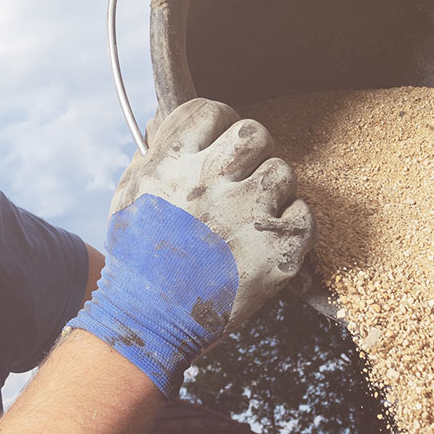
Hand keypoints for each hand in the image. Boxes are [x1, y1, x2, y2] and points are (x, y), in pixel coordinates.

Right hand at [70, 98, 313, 390]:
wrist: (149, 321)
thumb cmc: (136, 258)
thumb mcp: (129, 193)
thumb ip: (152, 152)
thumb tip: (166, 119)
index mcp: (171, 164)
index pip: (211, 111)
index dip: (219, 122)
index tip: (220, 142)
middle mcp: (210, 184)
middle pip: (255, 133)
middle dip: (252, 153)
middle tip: (242, 177)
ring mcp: (246, 218)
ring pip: (283, 172)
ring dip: (272, 190)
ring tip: (252, 216)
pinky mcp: (275, 254)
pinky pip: (304, 215)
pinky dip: (292, 225)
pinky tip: (270, 239)